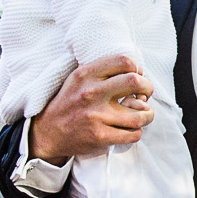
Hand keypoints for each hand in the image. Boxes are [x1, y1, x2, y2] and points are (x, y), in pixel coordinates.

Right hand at [29, 57, 154, 162]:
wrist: (48, 132)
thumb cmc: (70, 103)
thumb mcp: (79, 79)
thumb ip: (104, 72)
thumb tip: (138, 72)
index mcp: (86, 74)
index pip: (124, 61)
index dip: (137, 68)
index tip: (136, 76)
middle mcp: (91, 93)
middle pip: (136, 82)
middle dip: (147, 88)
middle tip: (144, 95)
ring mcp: (96, 116)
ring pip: (140, 114)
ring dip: (147, 114)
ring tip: (142, 114)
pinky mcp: (100, 136)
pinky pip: (134, 134)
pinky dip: (136, 131)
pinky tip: (129, 128)